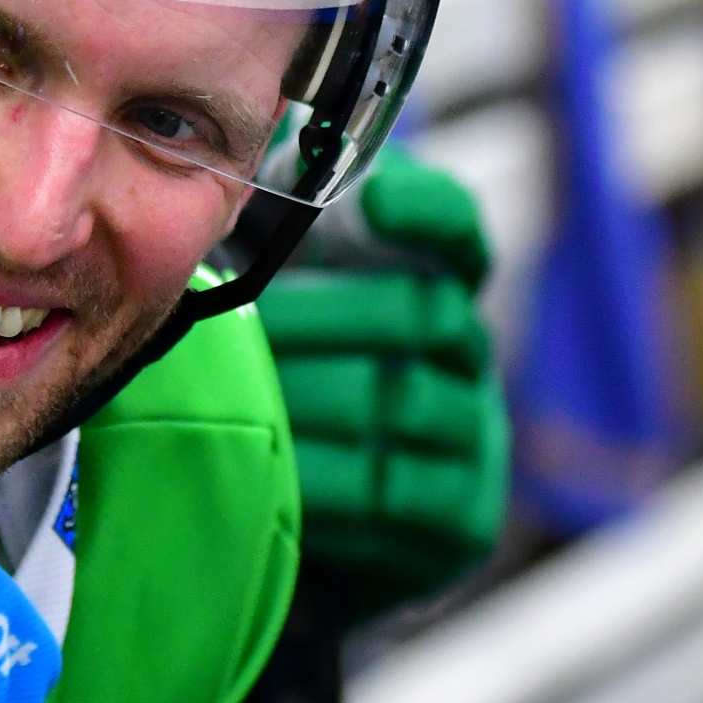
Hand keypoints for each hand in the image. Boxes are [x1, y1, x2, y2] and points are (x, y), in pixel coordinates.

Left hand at [256, 148, 509, 616]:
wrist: (297, 532)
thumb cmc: (280, 397)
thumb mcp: (271, 312)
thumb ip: (265, 240)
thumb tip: (230, 171)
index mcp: (428, 292)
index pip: (456, 231)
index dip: (427, 211)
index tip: (374, 198)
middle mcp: (464, 357)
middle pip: (421, 313)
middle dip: (326, 317)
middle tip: (251, 327)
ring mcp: (472, 438)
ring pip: (408, 401)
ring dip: (317, 398)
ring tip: (248, 398)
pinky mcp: (459, 518)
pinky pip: (404, 493)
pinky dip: (332, 481)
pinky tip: (278, 472)